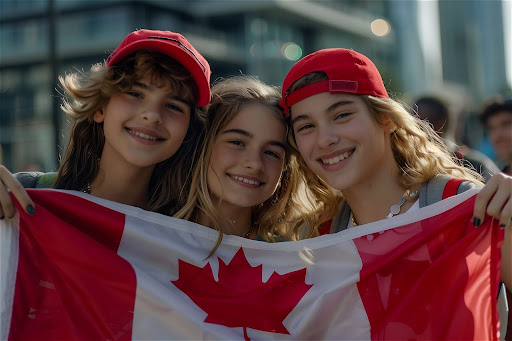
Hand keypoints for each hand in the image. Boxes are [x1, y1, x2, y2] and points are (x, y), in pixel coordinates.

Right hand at [0, 165, 34, 218]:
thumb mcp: (0, 177)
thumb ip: (9, 186)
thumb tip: (27, 205)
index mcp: (1, 170)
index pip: (16, 186)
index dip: (25, 200)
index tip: (32, 211)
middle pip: (5, 199)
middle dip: (10, 210)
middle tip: (11, 215)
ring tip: (0, 216)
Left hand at [473, 172, 510, 288]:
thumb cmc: (505, 204)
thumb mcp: (494, 198)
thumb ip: (481, 200)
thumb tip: (443, 209)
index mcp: (497, 178)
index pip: (481, 197)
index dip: (477, 213)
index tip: (475, 224)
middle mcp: (508, 180)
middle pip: (491, 208)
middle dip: (493, 217)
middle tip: (498, 218)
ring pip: (500, 214)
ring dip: (501, 221)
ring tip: (504, 220)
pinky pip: (510, 217)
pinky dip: (508, 223)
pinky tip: (508, 224)